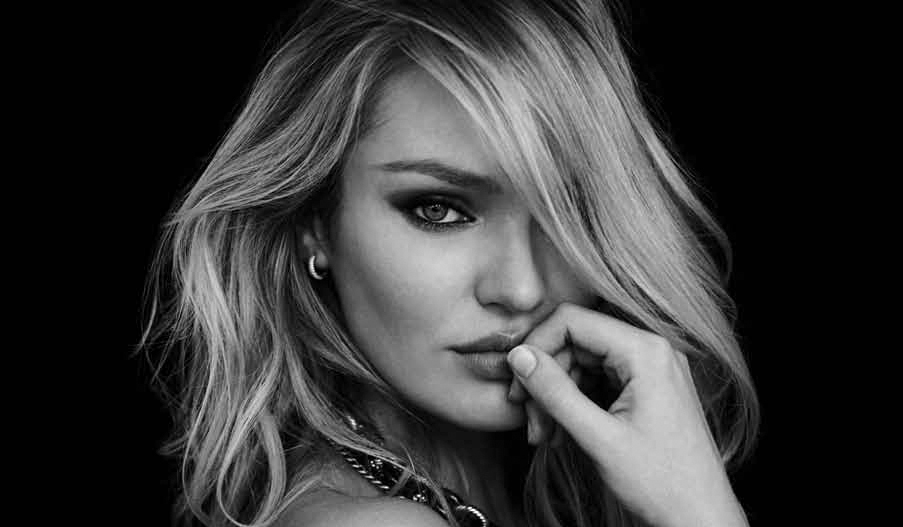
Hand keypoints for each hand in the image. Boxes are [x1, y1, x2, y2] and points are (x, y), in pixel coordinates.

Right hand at [506, 303, 747, 526]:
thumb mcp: (599, 437)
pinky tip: (561, 433)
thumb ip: (555, 393)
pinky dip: (574, 404)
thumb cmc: (663, 483)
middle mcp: (651, 350)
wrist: (701, 517)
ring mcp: (650, 369)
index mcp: (646, 351)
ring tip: (544, 434)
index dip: (537, 345)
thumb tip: (519, 356)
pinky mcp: (646, 389)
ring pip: (582, 364)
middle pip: (575, 343)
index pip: (573, 320)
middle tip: (528, 417)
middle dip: (545, 379)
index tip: (516, 380)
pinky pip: (598, 382)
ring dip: (556, 396)